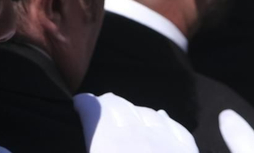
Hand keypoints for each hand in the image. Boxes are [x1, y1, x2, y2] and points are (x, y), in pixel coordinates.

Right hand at [74, 92, 198, 152]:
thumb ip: (94, 145)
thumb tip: (78, 150)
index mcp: (108, 144)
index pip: (93, 109)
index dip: (83, 104)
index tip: (77, 105)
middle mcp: (138, 138)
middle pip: (119, 107)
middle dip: (105, 105)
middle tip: (97, 109)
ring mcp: (167, 145)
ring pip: (148, 113)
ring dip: (133, 112)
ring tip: (126, 116)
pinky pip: (176, 128)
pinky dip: (163, 121)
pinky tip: (161, 119)